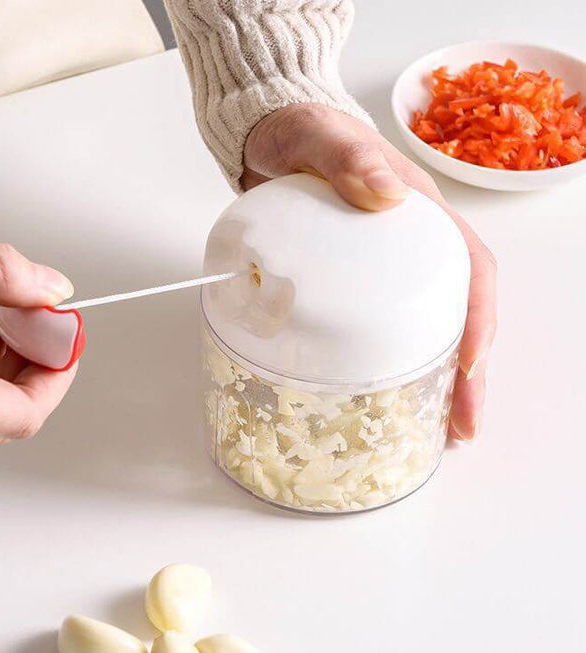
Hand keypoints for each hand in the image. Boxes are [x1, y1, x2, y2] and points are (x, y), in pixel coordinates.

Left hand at [243, 104, 496, 440]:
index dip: (477, 318)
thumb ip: (346, 158)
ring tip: (437, 426)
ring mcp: (384, 265)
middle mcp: (412, 244)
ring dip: (436, 375)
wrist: (267, 138)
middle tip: (461, 425)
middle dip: (466, 370)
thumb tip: (385, 196)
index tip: (469, 367)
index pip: (469, 268)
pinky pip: (384, 325)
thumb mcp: (319, 136)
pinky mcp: (354, 281)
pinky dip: (393, 360)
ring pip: (426, 324)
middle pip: (457, 311)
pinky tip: (383, 392)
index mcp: (420, 213)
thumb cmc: (299, 133)